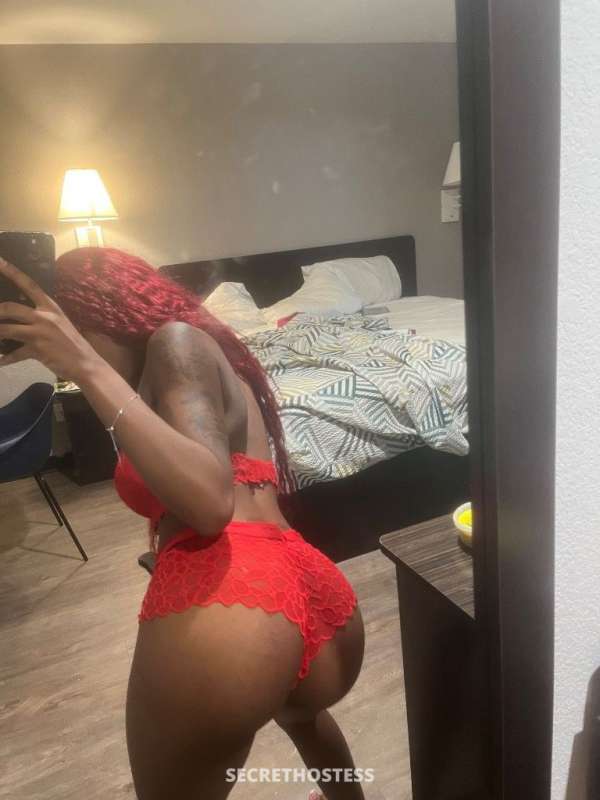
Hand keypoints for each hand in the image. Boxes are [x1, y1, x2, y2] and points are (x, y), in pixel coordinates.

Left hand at [0, 258, 102, 381]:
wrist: (86, 364)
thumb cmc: (72, 344)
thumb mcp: (59, 324)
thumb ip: (40, 317)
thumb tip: (17, 315)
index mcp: (51, 306)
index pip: (28, 284)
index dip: (11, 271)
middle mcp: (45, 316)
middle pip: (10, 307)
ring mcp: (40, 333)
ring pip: (6, 329)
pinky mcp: (37, 349)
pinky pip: (14, 353)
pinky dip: (5, 359)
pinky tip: (0, 362)